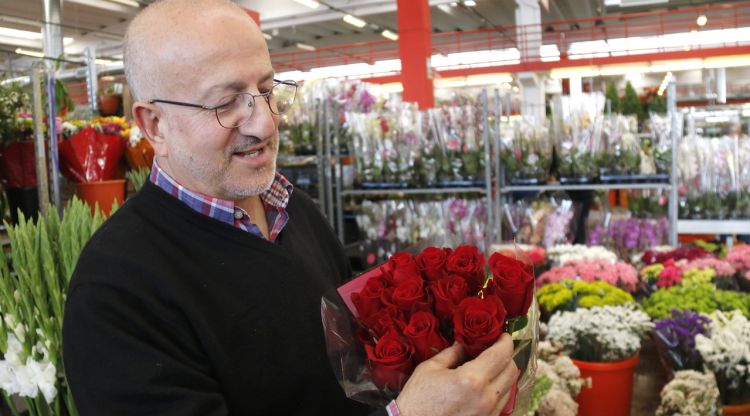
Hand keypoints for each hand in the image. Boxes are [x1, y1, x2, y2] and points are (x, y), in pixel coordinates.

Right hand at [395, 333, 517, 415]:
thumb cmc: (417, 401)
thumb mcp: (430, 369)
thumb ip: (452, 353)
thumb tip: (464, 343)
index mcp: (471, 380)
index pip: (501, 354)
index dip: (505, 341)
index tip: (501, 336)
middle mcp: (485, 398)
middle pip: (511, 370)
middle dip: (506, 356)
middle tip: (494, 349)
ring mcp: (488, 413)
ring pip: (509, 387)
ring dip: (502, 374)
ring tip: (487, 368)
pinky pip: (500, 403)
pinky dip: (496, 390)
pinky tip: (482, 386)